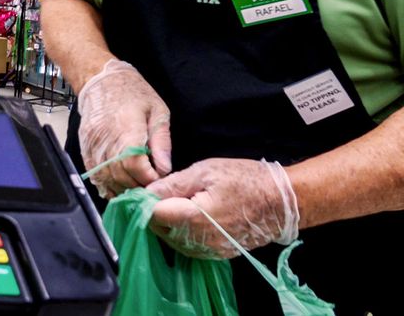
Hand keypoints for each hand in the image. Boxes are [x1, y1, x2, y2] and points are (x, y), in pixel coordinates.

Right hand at [77, 59, 171, 197]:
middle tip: (151, 188)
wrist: (100, 80)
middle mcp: (106, 139)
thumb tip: (165, 168)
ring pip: (106, 178)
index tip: (159, 179)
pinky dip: (107, 185)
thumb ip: (161, 141)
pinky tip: (119, 186)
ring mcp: (92, 145)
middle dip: (138, 187)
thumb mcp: (157, 111)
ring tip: (137, 188)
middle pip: (120, 175)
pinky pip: (94, 174)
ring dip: (123, 188)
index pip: (134, 164)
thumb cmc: (132, 93)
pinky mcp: (84, 148)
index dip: (148, 178)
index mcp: (127, 128)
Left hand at [148, 158, 299, 258]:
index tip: (145, 188)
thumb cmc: (245, 180)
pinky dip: (183, 232)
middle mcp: (199, 241)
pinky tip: (189, 215)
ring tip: (177, 201)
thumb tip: (146, 191)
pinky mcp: (218, 254)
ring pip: (172, 240)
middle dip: (154, 211)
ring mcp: (209, 251)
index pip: (152, 215)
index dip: (144, 201)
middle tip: (162, 192)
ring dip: (168, 223)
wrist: (281, 202)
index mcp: (193, 218)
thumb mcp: (205, 171)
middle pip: (160, 229)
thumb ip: (173, 184)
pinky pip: (189, 246)